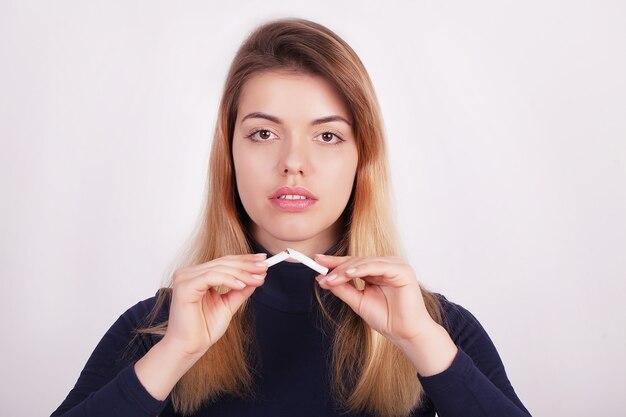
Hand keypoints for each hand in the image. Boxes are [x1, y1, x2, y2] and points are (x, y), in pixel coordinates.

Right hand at [162, 253, 268, 356]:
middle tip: (265, 266)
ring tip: (258, 279)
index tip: (263, 261)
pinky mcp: (184, 287)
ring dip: (242, 273)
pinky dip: (228, 280)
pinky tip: (241, 285)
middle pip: (223, 263)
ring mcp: (185, 278)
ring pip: (220, 268)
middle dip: (247, 265)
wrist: (190, 347)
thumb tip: (258, 277)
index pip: (224, 262)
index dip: (245, 260)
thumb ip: (240, 290)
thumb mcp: (228, 305)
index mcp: (197, 275)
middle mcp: (189, 273)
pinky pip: (211, 277)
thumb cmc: (204, 329)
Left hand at [314, 254, 438, 345]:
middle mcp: (386, 265)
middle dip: (337, 267)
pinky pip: (377, 266)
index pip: (352, 263)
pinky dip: (361, 269)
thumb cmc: (386, 318)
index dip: (334, 261)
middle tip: (322, 274)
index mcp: (376, 270)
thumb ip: (343, 289)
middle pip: (356, 260)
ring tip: (331, 278)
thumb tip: (323, 279)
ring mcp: (395, 265)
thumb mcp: (358, 302)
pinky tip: (348, 273)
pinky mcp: (402, 270)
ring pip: (364, 262)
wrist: (405, 333)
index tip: (316, 261)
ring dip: (345, 269)